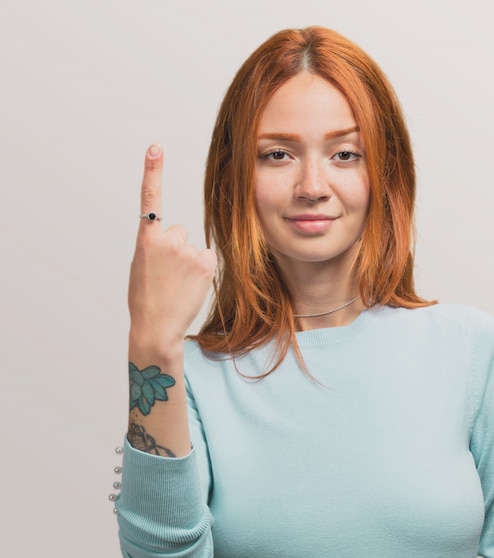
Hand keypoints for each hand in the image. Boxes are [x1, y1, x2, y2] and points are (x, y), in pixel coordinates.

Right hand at [128, 144, 216, 351]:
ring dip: (188, 261)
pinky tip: (190, 285)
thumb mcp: (141, 266)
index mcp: (146, 239)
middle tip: (167, 274)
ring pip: (193, 246)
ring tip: (177, 283)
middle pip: (180, 231)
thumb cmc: (146, 297)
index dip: (153, 172)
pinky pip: (207, 257)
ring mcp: (188, 251)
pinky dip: (201, 270)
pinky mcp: (206, 263)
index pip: (150, 199)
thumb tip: (176, 237)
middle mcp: (167, 240)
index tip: (155, 148)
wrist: (156, 327)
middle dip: (175, 249)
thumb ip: (155, 245)